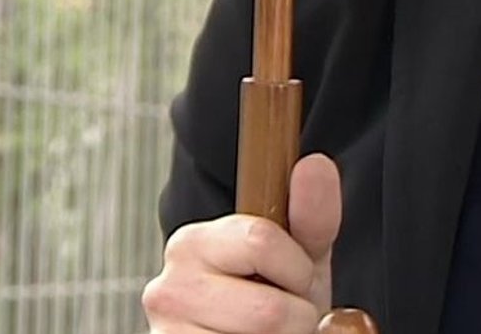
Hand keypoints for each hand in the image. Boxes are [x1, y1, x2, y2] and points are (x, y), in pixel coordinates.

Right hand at [143, 154, 342, 332]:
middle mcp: (167, 287)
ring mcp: (165, 333)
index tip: (296, 277)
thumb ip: (312, 214)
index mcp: (193, 242)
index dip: (298, 269)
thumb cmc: (276, 294)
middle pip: (267, 311)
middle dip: (296, 316)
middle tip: (287, 314)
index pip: (261, 242)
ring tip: (268, 333)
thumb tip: (315, 163)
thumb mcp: (300, 254)